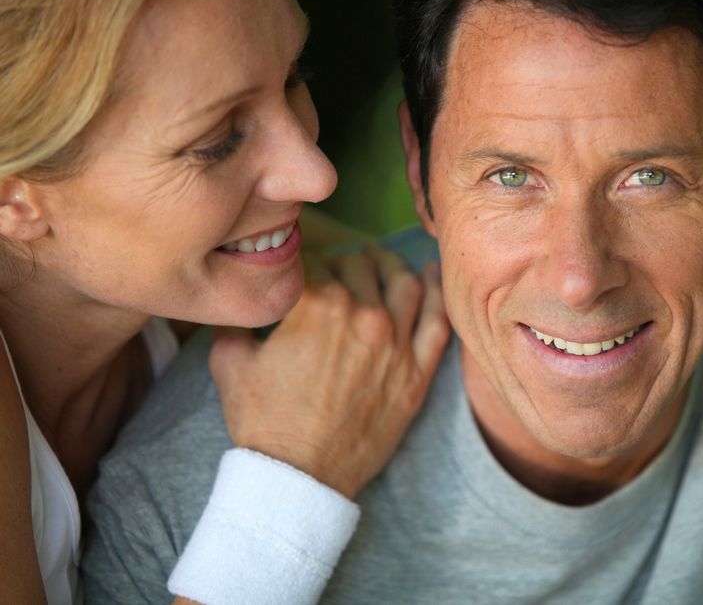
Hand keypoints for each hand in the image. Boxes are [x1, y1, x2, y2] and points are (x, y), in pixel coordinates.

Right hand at [208, 245, 449, 497]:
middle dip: (345, 264)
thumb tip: (241, 306)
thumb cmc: (264, 422)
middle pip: (360, 269)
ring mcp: (397, 343)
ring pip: (403, 283)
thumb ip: (235, 323)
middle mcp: (364, 315)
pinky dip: (436, 292)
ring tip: (379, 261)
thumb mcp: (230, 363)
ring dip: (390, 265)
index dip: (305, 264)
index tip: (302, 271)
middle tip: (337, 270)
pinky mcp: (417, 372)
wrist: (299, 476)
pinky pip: (437, 321)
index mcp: (318, 304)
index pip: (316, 263)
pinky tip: (431, 274)